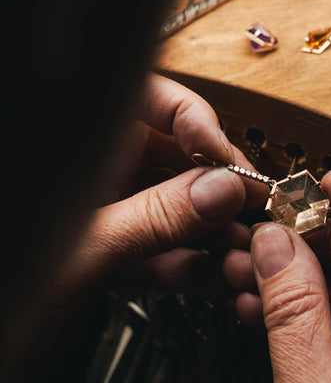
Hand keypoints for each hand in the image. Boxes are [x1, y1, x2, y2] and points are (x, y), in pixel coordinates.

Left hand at [54, 73, 259, 303]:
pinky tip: (214, 282)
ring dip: (209, 233)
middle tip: (254, 212)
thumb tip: (221, 191)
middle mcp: (95, 167)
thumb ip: (153, 217)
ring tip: (241, 255)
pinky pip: (156, 250)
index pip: (154, 100)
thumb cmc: (11, 269)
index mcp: (80, 139)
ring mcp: (102, 210)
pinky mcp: (108, 253)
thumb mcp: (79, 245)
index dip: (199, 124)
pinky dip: (185, 267)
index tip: (231, 161)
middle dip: (216, 187)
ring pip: (171, 207)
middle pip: (173, 157)